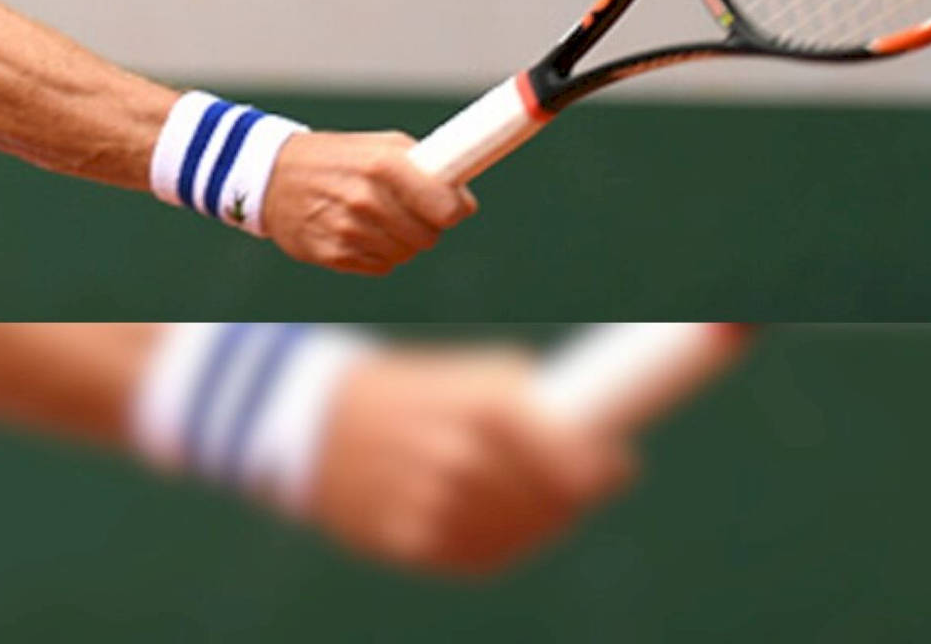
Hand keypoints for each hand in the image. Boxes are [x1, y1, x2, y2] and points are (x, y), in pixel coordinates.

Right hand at [261, 132, 475, 274]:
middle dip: (426, 224)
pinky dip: (378, 252)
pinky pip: (380, 265)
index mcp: (382, 165)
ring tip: (378, 216)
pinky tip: (359, 231)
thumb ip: (423, 166)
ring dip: (401, 240)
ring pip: (406, 254)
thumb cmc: (336, 157)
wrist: (272, 175)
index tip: (454, 207)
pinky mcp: (334, 255)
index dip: (455, 210)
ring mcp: (349, 230)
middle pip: (429, 236)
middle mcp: (366, 199)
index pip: (446, 207)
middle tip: (409, 208)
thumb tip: (464, 200)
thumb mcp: (378, 144)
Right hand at [309, 347, 636, 573]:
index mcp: (483, 405)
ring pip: (518, 534)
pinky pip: (478, 555)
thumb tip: (602, 444)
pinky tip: (489, 516)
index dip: (600, 469)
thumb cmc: (405, 390)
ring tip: (529, 496)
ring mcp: (436, 505)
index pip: (571, 459)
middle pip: (551, 502)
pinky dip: (494, 540)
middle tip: (581, 482)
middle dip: (572, 493)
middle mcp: (462, 456)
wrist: (312, 418)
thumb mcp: (465, 375)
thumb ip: (529, 405)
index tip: (618, 464)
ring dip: (534, 519)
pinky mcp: (412, 543)